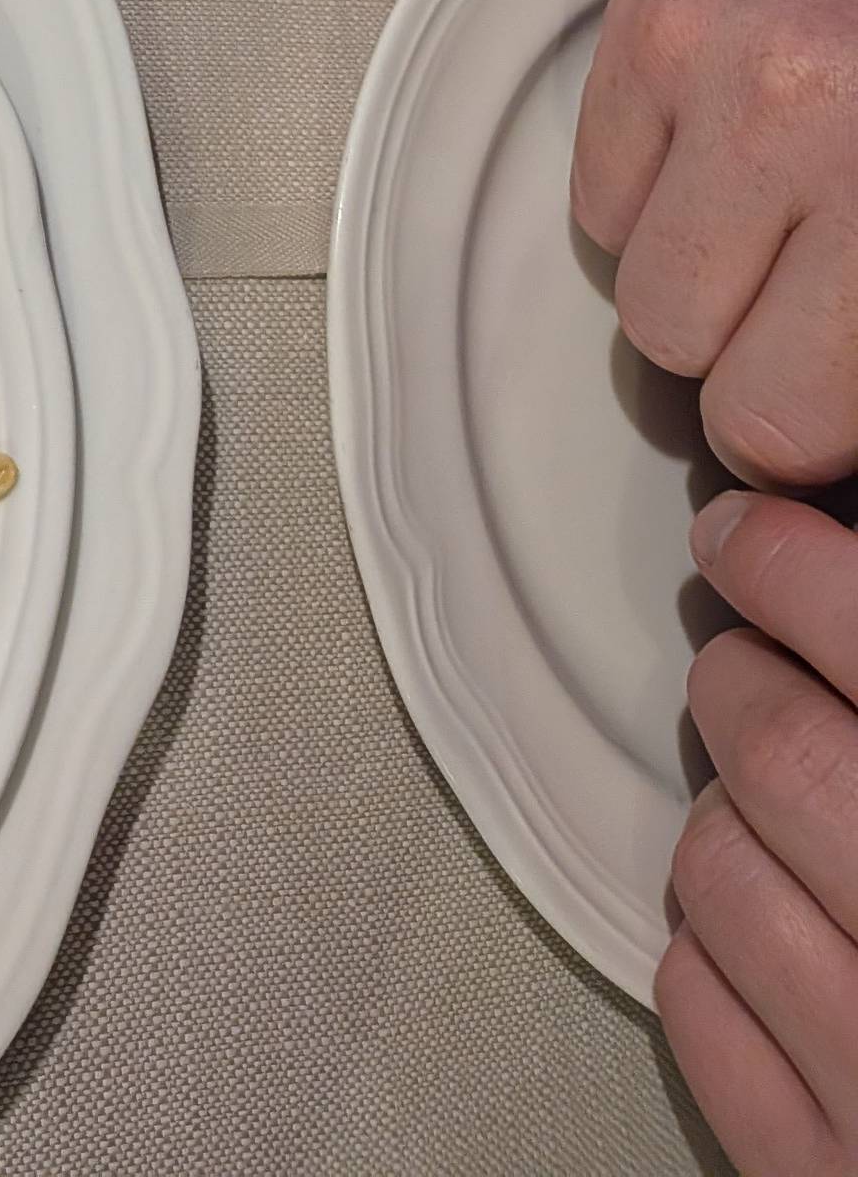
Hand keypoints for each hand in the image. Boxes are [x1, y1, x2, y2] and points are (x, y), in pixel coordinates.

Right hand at [573, 0, 857, 485]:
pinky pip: (597, 194)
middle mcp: (810, 129)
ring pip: (638, 288)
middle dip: (747, 364)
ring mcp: (718, 68)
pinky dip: (652, 198)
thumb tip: (826, 441)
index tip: (822, 405)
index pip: (786, 419)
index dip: (802, 433)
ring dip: (696, 282)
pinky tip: (727, 154)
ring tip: (770, 228)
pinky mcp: (647, 18)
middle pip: (697, 358)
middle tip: (801, 320)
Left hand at [661, 492, 857, 1173]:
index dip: (795, 564)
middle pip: (783, 753)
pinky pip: (700, 1008)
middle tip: (750, 666)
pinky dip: (714, 950)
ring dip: (724, 819)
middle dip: (743, 684)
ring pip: (718, 871)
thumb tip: (841, 573)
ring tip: (772, 814)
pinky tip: (775, 941)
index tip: (752, 532)